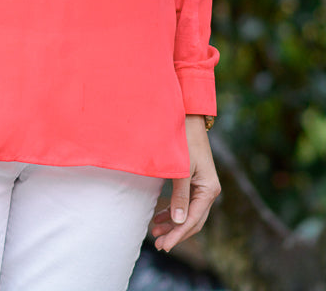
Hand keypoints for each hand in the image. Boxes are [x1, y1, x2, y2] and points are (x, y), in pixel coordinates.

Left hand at [151, 115, 220, 251]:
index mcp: (209, 190)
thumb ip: (180, 196)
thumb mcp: (181, 169)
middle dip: (176, 233)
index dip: (177, 234)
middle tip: (158, 244)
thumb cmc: (184, 142)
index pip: (192, 220)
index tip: (164, 245)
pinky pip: (186, 203)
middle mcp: (209, 191)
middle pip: (193, 220)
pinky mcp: (195, 182)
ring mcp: (203, 187)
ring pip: (189, 213)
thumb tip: (178, 222)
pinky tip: (161, 217)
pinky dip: (174, 211)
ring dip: (173, 224)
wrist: (188, 120)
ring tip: (156, 232)